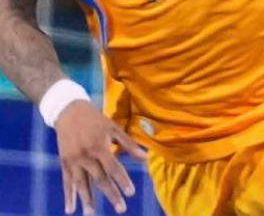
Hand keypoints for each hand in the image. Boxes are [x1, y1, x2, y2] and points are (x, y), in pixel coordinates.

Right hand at [55, 100, 146, 214]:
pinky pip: (67, 182)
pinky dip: (69, 196)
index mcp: (99, 146)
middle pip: (99, 178)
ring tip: (92, 214)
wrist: (69, 111)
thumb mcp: (114, 128)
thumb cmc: (96, 120)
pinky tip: (70, 209)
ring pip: (81, 184)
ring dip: (87, 200)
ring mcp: (73, 160)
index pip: (113, 167)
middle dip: (111, 194)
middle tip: (121, 208)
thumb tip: (145, 158)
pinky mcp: (64, 163)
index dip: (122, 180)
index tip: (131, 192)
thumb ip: (129, 144)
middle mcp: (85, 155)